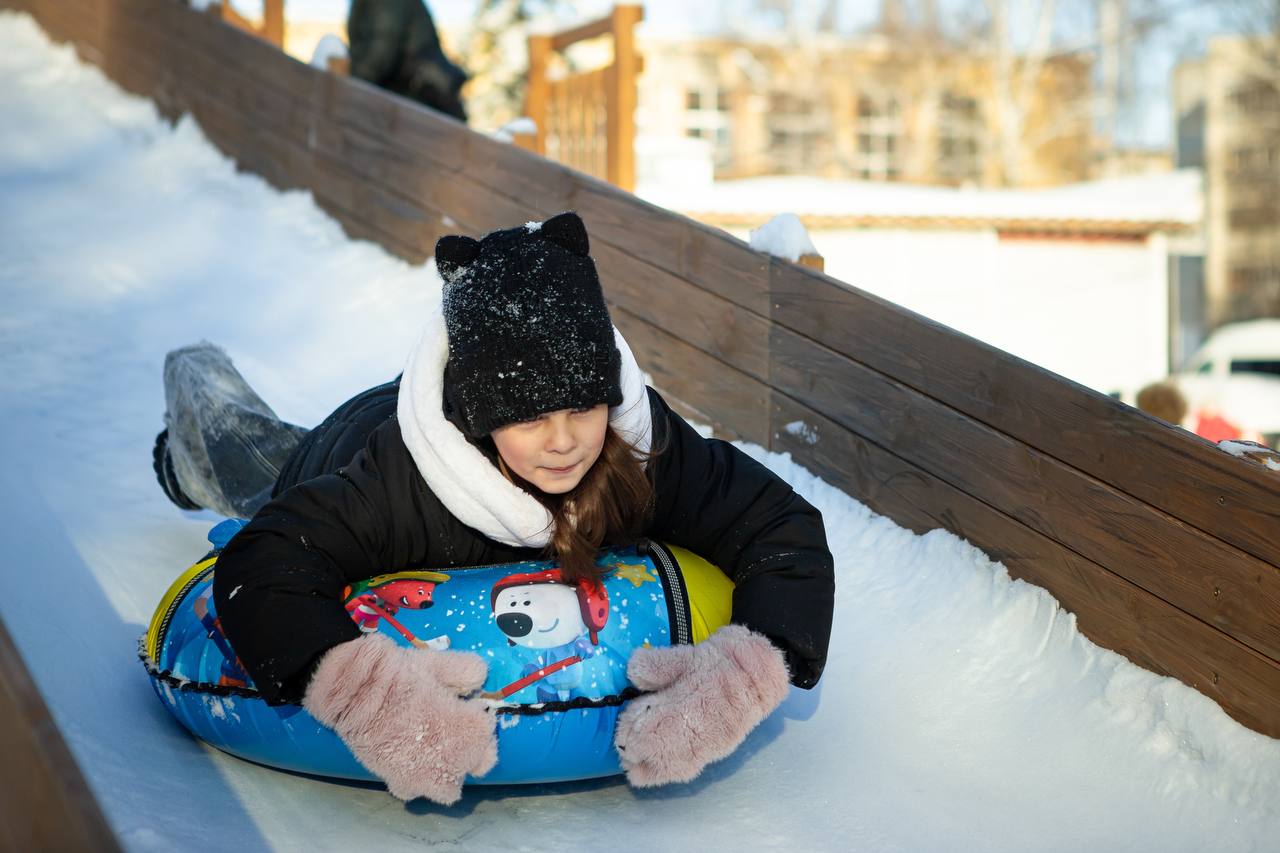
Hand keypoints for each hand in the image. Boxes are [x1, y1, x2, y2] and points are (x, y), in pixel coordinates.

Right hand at [302, 633, 496, 803]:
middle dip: (469, 748)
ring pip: (450, 788)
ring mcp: (427, 776)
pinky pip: (415, 790)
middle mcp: (454, 759)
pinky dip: (415, 779)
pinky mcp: (400, 783)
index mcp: (469, 729)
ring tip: (434, 751)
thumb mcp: (439, 663)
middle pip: (477, 765)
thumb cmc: (401, 674)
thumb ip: (465, 672)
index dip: (479, 721)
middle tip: (451, 729)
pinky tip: (408, 760)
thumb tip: (479, 678)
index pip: (488, 735)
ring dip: (447, 772)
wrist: (356, 690)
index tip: (467, 709)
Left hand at [614, 624, 789, 786]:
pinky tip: (655, 771)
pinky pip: (690, 767)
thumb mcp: (690, 653)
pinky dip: (669, 772)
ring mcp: (711, 742)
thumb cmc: (724, 659)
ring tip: (634, 766)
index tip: (623, 728)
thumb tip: (632, 670)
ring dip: (651, 767)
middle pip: (660, 751)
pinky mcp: (719, 749)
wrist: (762, 672)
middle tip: (624, 748)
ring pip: (674, 765)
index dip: (633, 731)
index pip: (654, 729)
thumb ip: (660, 663)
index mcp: (691, 702)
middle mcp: (701, 728)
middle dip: (637, 751)